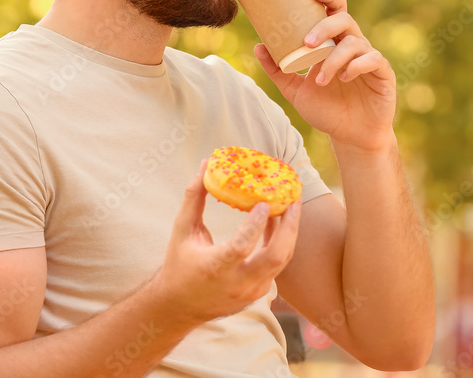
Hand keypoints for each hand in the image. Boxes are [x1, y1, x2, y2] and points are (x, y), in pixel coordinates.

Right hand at [152, 160, 301, 324]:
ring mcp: (250, 291)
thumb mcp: (182, 231)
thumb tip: (206, 165)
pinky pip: (276, 266)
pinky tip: (277, 223)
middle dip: (289, 227)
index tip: (264, 203)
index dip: (255, 225)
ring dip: (288, 232)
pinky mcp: (258, 293)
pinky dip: (281, 243)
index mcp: (214, 268)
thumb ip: (194, 198)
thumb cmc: (179, 264)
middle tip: (293, 200)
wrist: (180, 307)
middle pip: (275, 257)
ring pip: (281, 261)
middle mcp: (236, 284)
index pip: (241, 247)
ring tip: (291, 206)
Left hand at [254, 0, 396, 151]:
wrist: (350, 137)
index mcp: (334, 43)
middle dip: (324, 27)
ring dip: (333, 59)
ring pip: (354, 42)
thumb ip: (278, 70)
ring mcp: (369, 58)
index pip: (334, 12)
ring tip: (320, 80)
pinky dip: (356, 66)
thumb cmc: (326, 110)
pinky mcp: (383, 73)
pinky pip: (372, 59)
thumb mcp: (295, 90)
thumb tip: (258, 46)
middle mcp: (353, 45)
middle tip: (307, 43)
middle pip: (344, 20)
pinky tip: (344, 78)